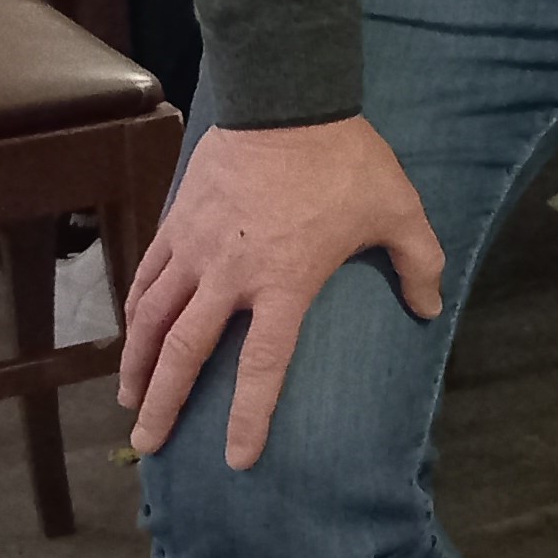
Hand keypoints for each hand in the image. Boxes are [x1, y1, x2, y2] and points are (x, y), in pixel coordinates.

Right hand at [121, 118, 447, 466]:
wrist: (287, 98)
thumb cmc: (346, 160)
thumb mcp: (398, 210)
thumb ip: (418, 263)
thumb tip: (430, 309)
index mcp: (285, 283)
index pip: (264, 366)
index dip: (249, 416)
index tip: (236, 459)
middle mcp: (231, 275)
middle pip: (187, 352)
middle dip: (165, 403)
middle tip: (147, 441)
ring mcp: (198, 247)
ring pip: (154, 316)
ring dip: (138, 361)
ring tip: (128, 398)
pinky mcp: (180, 219)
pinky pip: (150, 273)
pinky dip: (137, 307)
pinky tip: (132, 329)